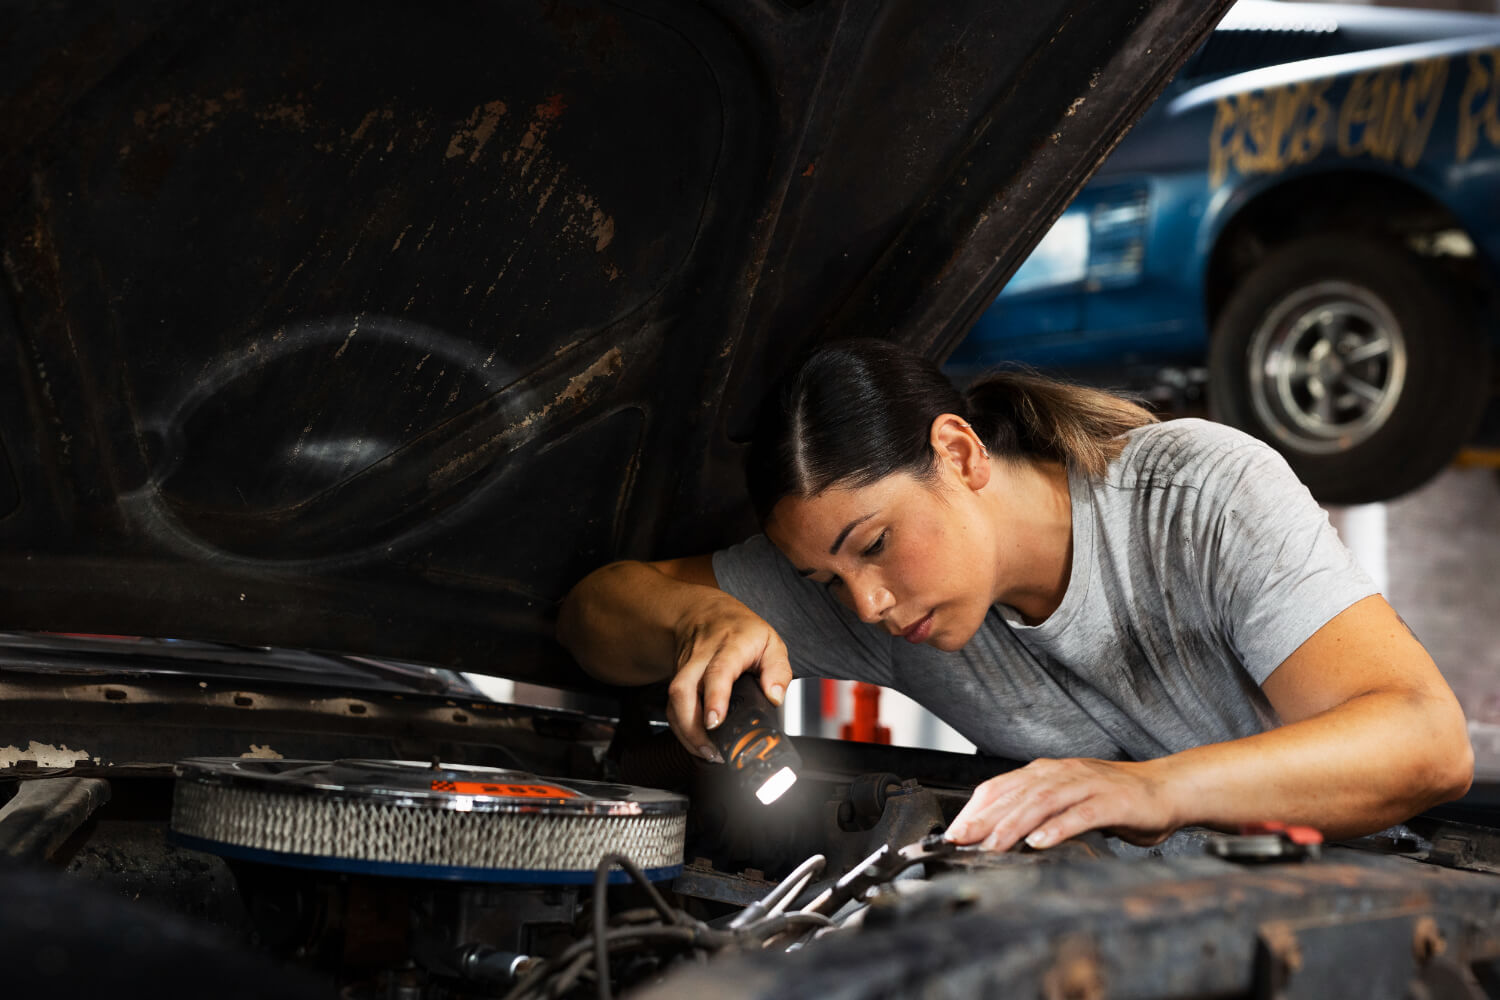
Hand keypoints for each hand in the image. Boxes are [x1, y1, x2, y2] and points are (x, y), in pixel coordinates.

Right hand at [665, 592, 792, 762]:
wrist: (704, 613)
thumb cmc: (741, 630)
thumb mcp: (770, 641)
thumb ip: (778, 670)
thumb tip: (775, 697)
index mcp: (729, 646)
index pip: (718, 671)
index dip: (714, 697)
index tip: (715, 721)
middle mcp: (701, 657)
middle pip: (683, 689)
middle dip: (691, 725)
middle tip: (710, 750)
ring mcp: (685, 668)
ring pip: (673, 701)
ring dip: (685, 732)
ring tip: (706, 753)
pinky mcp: (676, 679)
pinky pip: (671, 706)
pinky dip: (681, 729)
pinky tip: (697, 744)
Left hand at [944, 757, 1176, 850]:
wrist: (1165, 790)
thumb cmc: (1114, 800)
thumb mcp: (1068, 801)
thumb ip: (1037, 812)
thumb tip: (997, 833)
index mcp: (1047, 772)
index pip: (1000, 787)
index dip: (974, 809)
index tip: (954, 833)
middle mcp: (1062, 773)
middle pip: (1015, 794)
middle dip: (984, 819)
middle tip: (961, 841)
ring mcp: (1086, 785)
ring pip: (1042, 802)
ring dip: (1014, 825)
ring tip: (993, 845)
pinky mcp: (1111, 802)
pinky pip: (1080, 814)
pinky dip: (1058, 828)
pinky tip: (1040, 842)